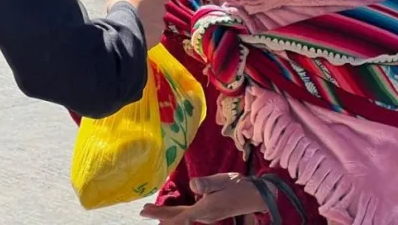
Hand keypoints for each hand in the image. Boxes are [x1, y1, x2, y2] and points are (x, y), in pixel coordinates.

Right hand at [107, 0, 169, 46]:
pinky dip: (146, 36)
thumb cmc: (122, 5)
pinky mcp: (157, 38)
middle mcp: (162, 8)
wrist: (121, 27)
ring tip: (136, 27)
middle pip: (161, 9)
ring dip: (149, 25)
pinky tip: (136, 36)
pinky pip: (153, 36)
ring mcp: (160, 24)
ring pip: (158, 24)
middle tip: (139, 14)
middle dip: (152, 12)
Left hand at [140, 174, 266, 222]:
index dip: (163, 214)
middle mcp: (203, 216)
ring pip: (182, 216)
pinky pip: (188, 215)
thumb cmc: (238, 186)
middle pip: (178, 217)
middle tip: (142, 210)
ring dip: (166, 214)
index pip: (180, 215)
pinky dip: (176, 214)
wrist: (254, 195)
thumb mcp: (222, 181)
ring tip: (151, 210)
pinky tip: (171, 213)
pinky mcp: (209, 212)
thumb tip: (192, 185)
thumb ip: (207, 183)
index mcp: (205, 208)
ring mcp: (206, 216)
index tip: (148, 211)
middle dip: (159, 214)